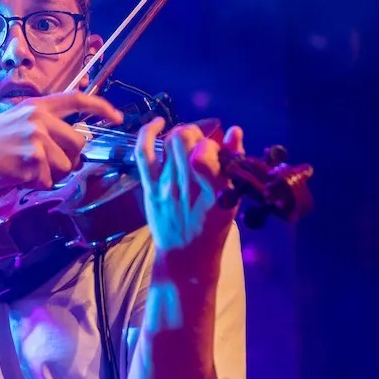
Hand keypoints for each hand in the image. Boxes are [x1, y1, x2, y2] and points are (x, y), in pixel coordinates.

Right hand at [0, 90, 123, 191]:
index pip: (76, 99)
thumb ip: (45, 126)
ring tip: (25, 169)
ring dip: (50, 175)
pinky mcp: (31, 161)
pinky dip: (36, 184)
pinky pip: (48, 181)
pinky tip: (17, 176)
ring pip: (65, 166)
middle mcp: (38, 120)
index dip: (101, 106)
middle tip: (43, 163)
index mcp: (36, 107)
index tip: (117, 117)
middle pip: (78, 144)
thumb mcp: (16, 122)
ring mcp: (35, 140)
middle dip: (67, 159)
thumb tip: (77, 141)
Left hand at [134, 118, 244, 253]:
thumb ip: (233, 165)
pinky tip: (158, 123)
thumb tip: (235, 131)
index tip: (214, 151)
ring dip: (178, 133)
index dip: (210, 144)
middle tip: (198, 143)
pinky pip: (143, 153)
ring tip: (185, 141)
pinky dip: (148, 132)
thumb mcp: (231, 199)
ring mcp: (165, 186)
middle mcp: (186, 186)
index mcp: (211, 191)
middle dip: (194, 132)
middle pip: (182, 139)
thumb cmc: (212, 227)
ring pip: (167, 142)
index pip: (205, 153)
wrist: (185, 255)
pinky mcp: (149, 187)